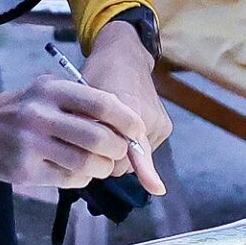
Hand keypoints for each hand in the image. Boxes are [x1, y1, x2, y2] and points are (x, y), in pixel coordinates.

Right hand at [0, 79, 153, 192]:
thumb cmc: (24, 108)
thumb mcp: (49, 91)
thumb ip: (83, 103)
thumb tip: (126, 127)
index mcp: (52, 90)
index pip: (102, 104)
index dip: (127, 120)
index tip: (137, 130)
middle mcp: (41, 116)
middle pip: (99, 139)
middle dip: (118, 149)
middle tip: (119, 151)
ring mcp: (31, 145)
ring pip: (87, 164)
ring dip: (103, 167)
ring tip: (101, 164)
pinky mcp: (25, 170)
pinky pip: (70, 179)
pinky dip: (83, 177)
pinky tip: (77, 170)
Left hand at [82, 20, 171, 191]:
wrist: (125, 56)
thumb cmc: (99, 74)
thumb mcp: (84, 98)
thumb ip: (85, 125)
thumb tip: (81, 152)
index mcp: (129, 108)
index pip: (136, 146)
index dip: (144, 169)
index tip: (156, 188)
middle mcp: (150, 119)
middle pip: (128, 160)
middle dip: (108, 157)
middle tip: (93, 141)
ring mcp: (160, 124)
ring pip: (135, 157)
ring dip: (119, 152)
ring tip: (108, 130)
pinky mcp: (164, 127)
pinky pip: (143, 149)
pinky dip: (129, 146)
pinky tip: (120, 130)